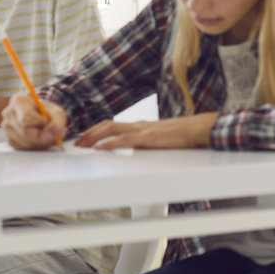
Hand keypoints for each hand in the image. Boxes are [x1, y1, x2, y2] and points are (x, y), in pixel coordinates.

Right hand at [2, 94, 68, 149]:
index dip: (40, 123)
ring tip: (46, 135)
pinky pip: (23, 148)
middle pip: (25, 131)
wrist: (43, 118)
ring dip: (40, 142)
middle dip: (42, 136)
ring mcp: (7, 127)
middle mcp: (9, 113)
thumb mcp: (57, 113)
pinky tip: (39, 139)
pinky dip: (35, 146)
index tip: (46, 121)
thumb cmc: (48, 113)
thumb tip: (48, 136)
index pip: (26, 117)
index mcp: (19, 100)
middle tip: (51, 133)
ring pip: (24, 141)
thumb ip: (56, 123)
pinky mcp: (9, 139)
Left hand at [74, 114, 217, 150]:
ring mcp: (142, 130)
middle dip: (89, 133)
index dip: (95, 130)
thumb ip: (146, 142)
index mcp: (140, 126)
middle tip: (76, 142)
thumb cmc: (183, 135)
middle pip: (106, 125)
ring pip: (111, 129)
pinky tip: (100, 148)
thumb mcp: (160, 139)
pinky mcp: (148, 138)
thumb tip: (136, 149)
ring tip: (82, 145)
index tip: (84, 138)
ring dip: (94, 136)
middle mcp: (138, 125)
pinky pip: (124, 140)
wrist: (198, 129)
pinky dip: (109, 143)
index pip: (112, 124)